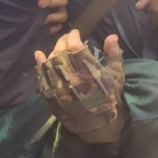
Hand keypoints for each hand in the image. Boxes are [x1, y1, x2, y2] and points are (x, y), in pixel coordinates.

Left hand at [35, 29, 124, 143]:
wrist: (98, 125)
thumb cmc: (109, 97)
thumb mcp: (117, 76)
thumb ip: (114, 54)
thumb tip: (112, 35)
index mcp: (90, 73)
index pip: (75, 47)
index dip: (73, 36)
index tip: (75, 32)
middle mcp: (72, 79)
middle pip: (61, 52)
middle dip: (63, 41)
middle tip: (67, 38)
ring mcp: (59, 88)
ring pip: (51, 61)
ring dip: (54, 50)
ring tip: (60, 48)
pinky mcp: (50, 96)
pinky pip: (42, 75)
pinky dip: (40, 63)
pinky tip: (40, 54)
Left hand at [38, 0, 68, 31]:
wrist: (22, 6)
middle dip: (52, 1)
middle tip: (40, 3)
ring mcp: (61, 10)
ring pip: (63, 14)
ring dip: (54, 16)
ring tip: (43, 18)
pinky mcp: (57, 22)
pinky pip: (60, 26)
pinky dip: (54, 27)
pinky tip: (48, 28)